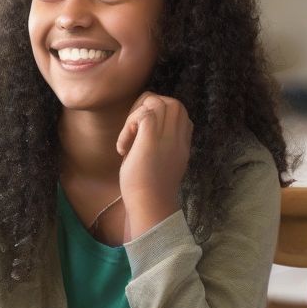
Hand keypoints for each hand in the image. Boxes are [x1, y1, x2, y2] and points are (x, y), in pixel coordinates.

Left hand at [116, 92, 191, 237]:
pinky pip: (143, 114)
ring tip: (129, 140)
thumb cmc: (149, 188)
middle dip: (145, 109)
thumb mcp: (162, 160)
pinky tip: (123, 149)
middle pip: (168, 101)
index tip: (141, 136)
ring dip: (135, 116)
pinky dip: (128, 127)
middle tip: (133, 133)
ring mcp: (167, 137)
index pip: (176, 110)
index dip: (155, 115)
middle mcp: (179, 136)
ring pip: (155, 101)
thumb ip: (162, 141)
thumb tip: (142, 125)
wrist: (150, 206)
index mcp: (183, 141)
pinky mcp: (152, 140)